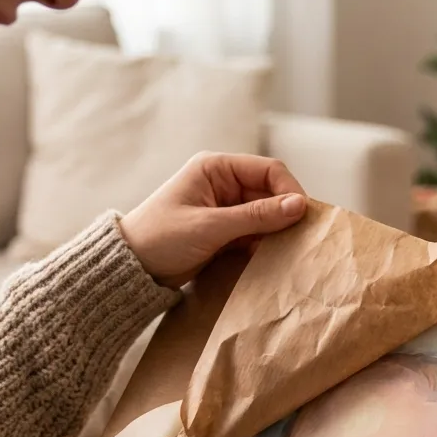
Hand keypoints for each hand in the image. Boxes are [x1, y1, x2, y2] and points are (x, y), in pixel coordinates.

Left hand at [120, 153, 307, 288]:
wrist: (132, 268)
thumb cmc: (161, 238)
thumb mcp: (210, 227)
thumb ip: (256, 216)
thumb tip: (299, 206)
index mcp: (216, 168)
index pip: (268, 170)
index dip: (290, 190)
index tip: (303, 217)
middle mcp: (224, 183)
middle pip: (271, 192)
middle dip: (286, 214)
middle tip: (301, 238)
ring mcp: (226, 208)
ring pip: (266, 215)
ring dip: (277, 232)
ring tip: (290, 251)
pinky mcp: (225, 231)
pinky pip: (256, 233)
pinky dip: (266, 244)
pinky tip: (274, 258)